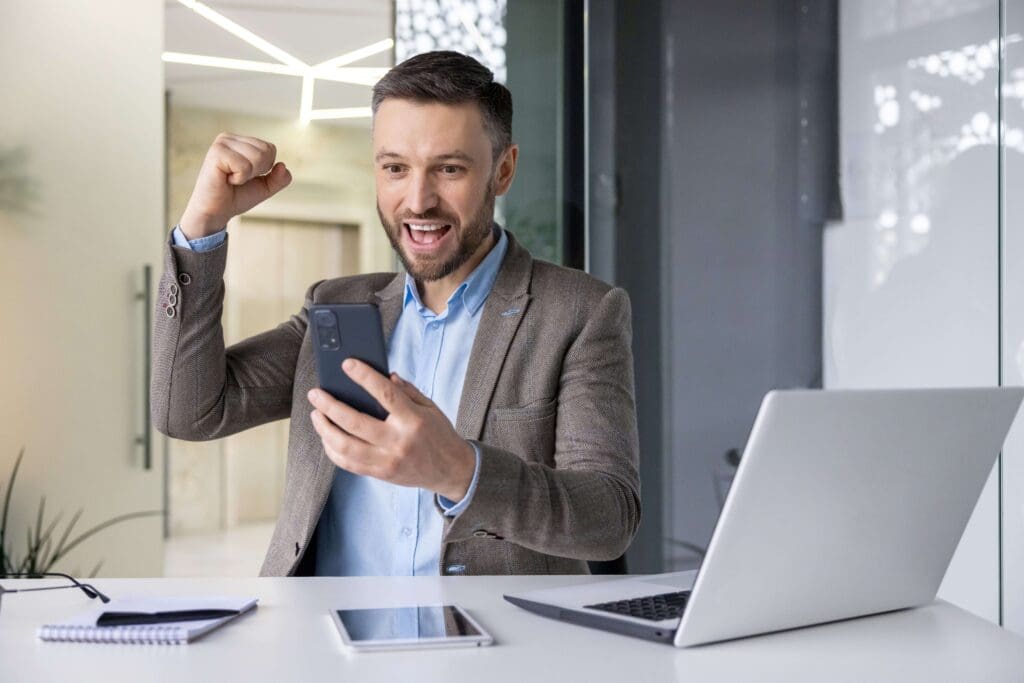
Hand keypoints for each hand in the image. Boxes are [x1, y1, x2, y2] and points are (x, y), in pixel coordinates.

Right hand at [179, 133, 291, 238]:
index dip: (265, 168)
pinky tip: (225, 179)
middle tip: (237, 178)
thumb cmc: (236, 196)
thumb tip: (283, 166)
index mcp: (239, 141)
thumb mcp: (265, 187)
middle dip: (257, 171)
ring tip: (231, 178)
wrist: (216, 212)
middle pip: (266, 151)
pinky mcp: (216, 153)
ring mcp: (222, 143)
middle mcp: (229, 138)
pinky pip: (245, 166)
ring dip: (247, 175)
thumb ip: (279, 178)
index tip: (246, 176)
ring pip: (258, 157)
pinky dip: (239, 178)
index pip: (270, 148)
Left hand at [307, 359, 476, 501]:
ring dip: (325, 429)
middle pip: (355, 422)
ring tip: (316, 414)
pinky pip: (348, 464)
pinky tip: (326, 436)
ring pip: (345, 446)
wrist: (451, 471)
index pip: (385, 394)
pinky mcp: (380, 474)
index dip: (364, 377)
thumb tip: (385, 375)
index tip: (346, 364)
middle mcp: (398, 441)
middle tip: (316, 394)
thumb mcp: (430, 407)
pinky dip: (332, 450)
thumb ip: (408, 391)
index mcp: (413, 420)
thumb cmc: (440, 435)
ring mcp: (387, 460)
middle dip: (330, 406)